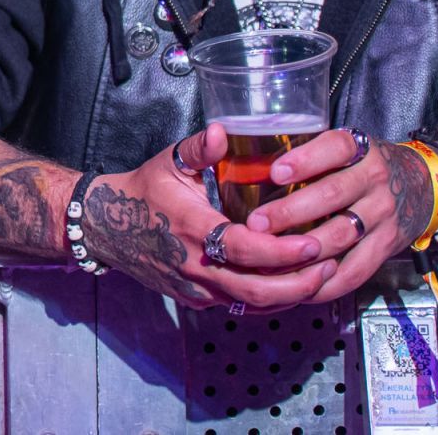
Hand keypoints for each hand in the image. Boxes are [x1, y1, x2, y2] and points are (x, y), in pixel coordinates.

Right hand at [85, 125, 333, 310]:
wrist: (106, 227)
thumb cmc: (143, 191)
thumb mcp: (168, 163)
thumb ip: (198, 148)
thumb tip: (223, 130)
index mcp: (191, 229)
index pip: (244, 250)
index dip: (283, 252)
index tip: (315, 242)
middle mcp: (195, 266)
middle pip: (255, 291)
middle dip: (300, 283)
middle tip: (331, 265)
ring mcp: (196, 288)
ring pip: (251, 305)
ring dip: (291, 295)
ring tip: (323, 276)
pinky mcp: (197, 300)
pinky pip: (240, 306)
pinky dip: (271, 300)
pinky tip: (293, 285)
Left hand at [247, 129, 433, 303]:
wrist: (424, 186)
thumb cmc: (365, 166)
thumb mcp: (346, 147)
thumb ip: (308, 152)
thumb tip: (245, 159)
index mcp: (360, 150)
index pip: (336, 148)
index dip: (305, 160)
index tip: (275, 172)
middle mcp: (374, 180)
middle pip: (332, 195)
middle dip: (290, 211)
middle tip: (256, 223)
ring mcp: (383, 215)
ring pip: (341, 234)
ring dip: (303, 248)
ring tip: (270, 254)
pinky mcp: (386, 246)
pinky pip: (356, 269)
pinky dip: (327, 281)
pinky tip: (300, 283)